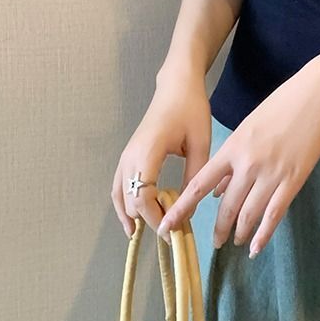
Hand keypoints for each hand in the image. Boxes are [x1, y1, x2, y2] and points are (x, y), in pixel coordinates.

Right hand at [111, 67, 211, 239]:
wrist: (177, 86)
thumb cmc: (191, 110)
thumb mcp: (200, 143)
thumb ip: (194, 176)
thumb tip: (189, 208)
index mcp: (147, 153)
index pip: (143, 197)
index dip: (157, 218)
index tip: (176, 230)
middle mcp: (130, 157)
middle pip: (130, 200)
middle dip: (149, 220)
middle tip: (172, 232)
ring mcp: (125, 156)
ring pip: (119, 196)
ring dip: (132, 216)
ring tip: (148, 233)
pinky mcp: (128, 156)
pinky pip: (118, 186)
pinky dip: (124, 204)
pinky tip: (134, 218)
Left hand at [156, 47, 319, 256]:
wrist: (316, 96)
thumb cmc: (281, 105)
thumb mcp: (248, 127)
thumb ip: (231, 160)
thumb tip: (217, 190)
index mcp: (232, 149)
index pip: (199, 185)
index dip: (182, 209)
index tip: (167, 226)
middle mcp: (247, 165)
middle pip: (226, 206)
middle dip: (218, 228)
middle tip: (215, 242)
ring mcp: (271, 175)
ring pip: (248, 214)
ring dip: (239, 232)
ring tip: (236, 242)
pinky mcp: (293, 181)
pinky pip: (274, 215)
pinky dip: (263, 235)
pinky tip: (256, 247)